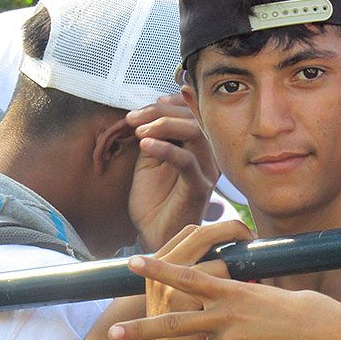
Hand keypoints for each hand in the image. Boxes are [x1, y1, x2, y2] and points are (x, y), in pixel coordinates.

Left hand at [110, 253, 340, 339]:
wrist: (326, 337)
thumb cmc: (300, 313)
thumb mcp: (263, 295)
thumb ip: (234, 300)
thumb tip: (215, 310)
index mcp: (231, 291)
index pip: (188, 276)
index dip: (160, 268)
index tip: (134, 262)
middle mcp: (224, 314)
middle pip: (174, 322)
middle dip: (141, 329)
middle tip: (113, 333)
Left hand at [127, 94, 220, 250]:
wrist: (154, 236)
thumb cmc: (154, 202)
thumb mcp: (149, 160)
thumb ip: (154, 136)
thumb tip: (149, 111)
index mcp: (197, 147)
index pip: (192, 112)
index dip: (171, 103)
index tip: (147, 106)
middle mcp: (207, 156)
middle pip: (194, 118)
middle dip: (160, 112)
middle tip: (133, 118)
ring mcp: (206, 172)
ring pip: (195, 133)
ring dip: (164, 125)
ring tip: (138, 130)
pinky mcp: (199, 188)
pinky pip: (187, 161)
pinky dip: (165, 148)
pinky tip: (145, 144)